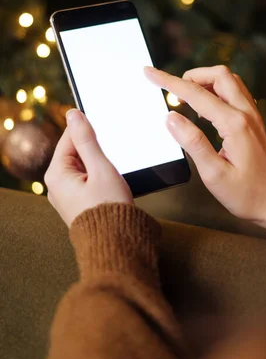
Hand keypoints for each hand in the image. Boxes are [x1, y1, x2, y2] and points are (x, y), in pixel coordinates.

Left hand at [45, 109, 132, 226]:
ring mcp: (66, 196)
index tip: (106, 124)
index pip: (69, 138)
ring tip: (113, 175)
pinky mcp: (77, 204)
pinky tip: (111, 183)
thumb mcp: (101, 168)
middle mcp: (56, 186)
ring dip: (99, 165)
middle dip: (95, 151)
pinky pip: (86, 180)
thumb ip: (87, 140)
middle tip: (112, 158)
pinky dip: (99, 177)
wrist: (116, 244)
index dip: (89, 130)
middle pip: (75, 152)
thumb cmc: (109, 208)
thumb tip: (74, 115)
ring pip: (83, 167)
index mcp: (56, 174)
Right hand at [145, 65, 265, 237]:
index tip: (150, 73)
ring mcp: (253, 115)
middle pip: (218, 75)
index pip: (196, 94)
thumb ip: (193, 143)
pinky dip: (216, 90)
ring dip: (205, 81)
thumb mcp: (214, 174)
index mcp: (234, 125)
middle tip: (172, 90)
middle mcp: (246, 113)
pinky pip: (235, 92)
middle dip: (191, 76)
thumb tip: (171, 118)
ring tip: (186, 97)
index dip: (169, 82)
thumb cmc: (246, 194)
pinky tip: (205, 108)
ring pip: (229, 80)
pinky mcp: (254, 121)